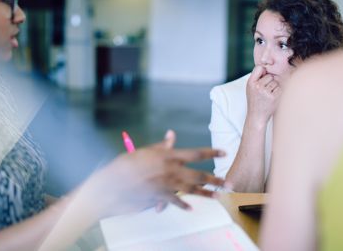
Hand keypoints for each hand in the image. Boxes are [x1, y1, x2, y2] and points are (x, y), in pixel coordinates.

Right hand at [86, 130, 226, 215]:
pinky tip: (191, 208)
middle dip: (216, 179)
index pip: (195, 153)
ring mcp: (167, 185)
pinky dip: (183, 205)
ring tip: (219, 196)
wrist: (113, 184)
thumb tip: (172, 135)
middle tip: (229, 183)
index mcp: (168, 156)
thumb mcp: (145, 151)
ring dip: (207, 193)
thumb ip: (162, 146)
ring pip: (192, 190)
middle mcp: (171, 170)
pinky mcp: (160, 197)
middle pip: (199, 175)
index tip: (224, 153)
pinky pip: (175, 202)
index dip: (211, 153)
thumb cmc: (126, 164)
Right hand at [246, 65, 281, 125]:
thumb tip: (268, 67)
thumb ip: (257, 78)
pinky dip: (278, 93)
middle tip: (264, 91)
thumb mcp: (251, 88)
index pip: (259, 68)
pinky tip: (272, 98)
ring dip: (274, 88)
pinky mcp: (274, 97)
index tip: (264, 75)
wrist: (256, 116)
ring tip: (268, 96)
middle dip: (269, 82)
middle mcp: (257, 86)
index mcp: (250, 83)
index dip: (264, 71)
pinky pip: (280, 88)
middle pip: (270, 76)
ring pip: (276, 82)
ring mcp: (266, 92)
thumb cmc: (255, 101)